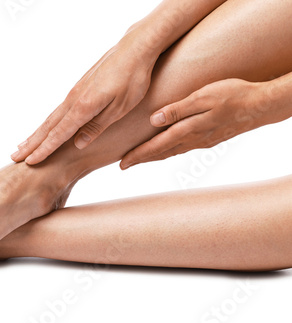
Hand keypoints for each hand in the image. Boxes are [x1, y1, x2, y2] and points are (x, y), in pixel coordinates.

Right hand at [11, 34, 157, 164]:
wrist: (135, 47)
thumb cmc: (134, 78)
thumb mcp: (121, 107)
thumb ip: (98, 126)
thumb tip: (77, 143)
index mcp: (84, 107)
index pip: (59, 134)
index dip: (44, 149)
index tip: (30, 161)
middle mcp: (74, 99)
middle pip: (48, 126)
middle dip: (31, 143)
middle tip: (14, 157)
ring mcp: (76, 92)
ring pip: (52, 117)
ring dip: (36, 133)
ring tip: (23, 145)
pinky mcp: (80, 87)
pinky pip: (60, 109)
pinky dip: (49, 122)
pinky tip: (47, 127)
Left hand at [120, 78, 277, 169]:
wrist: (263, 105)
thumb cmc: (233, 95)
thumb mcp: (203, 96)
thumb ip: (178, 109)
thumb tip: (154, 120)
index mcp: (188, 130)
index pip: (156, 146)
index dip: (138, 155)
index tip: (122, 164)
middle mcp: (193, 140)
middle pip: (161, 153)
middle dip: (141, 159)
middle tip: (124, 165)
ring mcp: (203, 141)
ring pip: (172, 152)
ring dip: (154, 156)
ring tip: (140, 158)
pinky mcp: (211, 138)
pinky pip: (183, 148)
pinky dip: (169, 151)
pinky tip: (167, 149)